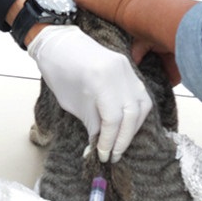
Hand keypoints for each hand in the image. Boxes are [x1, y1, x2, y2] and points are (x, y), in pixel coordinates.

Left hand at [28, 24, 152, 161]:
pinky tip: (128, 125)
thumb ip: (92, 124)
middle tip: (113, 155)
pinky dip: (137, 114)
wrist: (59, 44)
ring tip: (121, 143)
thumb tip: (102, 146)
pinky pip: (141, 95)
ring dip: (133, 128)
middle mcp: (118, 73)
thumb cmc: (59, 73)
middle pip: (132, 114)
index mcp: (99, 80)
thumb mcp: (71, 104)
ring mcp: (127, 68)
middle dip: (124, 139)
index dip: (110, 141)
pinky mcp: (129, 68)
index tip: (103, 156)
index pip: (114, 118)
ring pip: (142, 105)